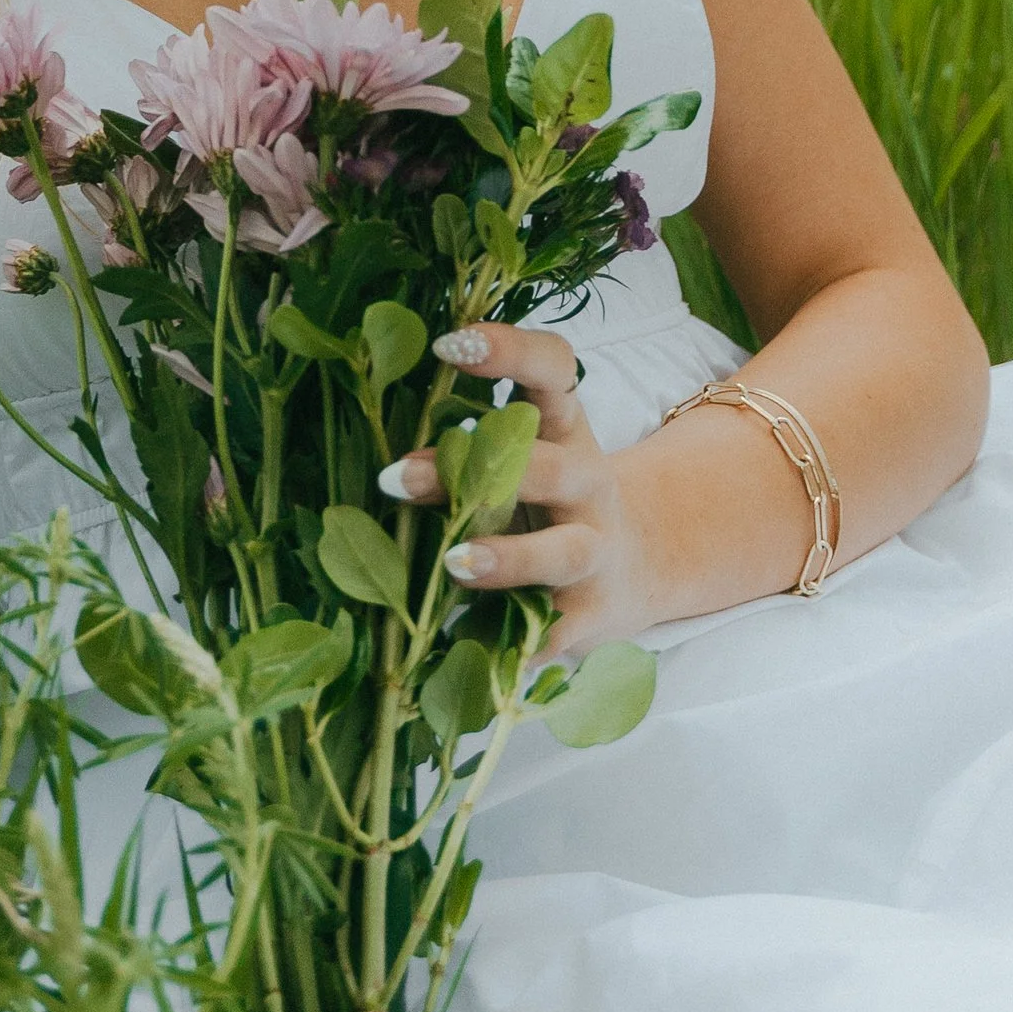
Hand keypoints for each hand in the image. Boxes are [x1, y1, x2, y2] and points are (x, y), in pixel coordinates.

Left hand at [376, 322, 646, 657]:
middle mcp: (588, 484)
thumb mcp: (518, 458)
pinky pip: (556, 634)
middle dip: (476, 472)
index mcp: (566, 429)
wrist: (635, 568)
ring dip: (508, 559)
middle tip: (396, 477)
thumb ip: (464, 449)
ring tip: (453, 565)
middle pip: (551, 467)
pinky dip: (517, 652)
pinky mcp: (592, 615)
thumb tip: (377, 454)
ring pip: (562, 551)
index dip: (509, 350)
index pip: (554, 369)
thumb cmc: (546, 500)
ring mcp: (596, 550)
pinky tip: (481, 667)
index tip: (448, 344)